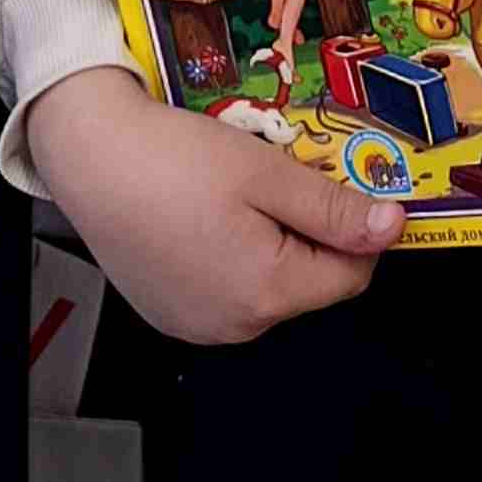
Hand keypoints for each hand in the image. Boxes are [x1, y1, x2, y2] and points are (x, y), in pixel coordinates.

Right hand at [27, 69, 403, 342]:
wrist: (89, 155)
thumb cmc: (173, 158)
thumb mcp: (266, 171)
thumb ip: (332, 208)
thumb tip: (393, 227)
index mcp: (267, 293)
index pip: (351, 275)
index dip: (357, 226)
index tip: (344, 181)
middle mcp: (235, 326)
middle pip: (307, 281)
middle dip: (306, 229)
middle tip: (278, 174)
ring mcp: (198, 324)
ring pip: (266, 285)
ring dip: (268, 241)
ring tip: (234, 189)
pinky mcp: (170, 312)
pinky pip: (224, 289)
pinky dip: (228, 253)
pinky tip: (203, 212)